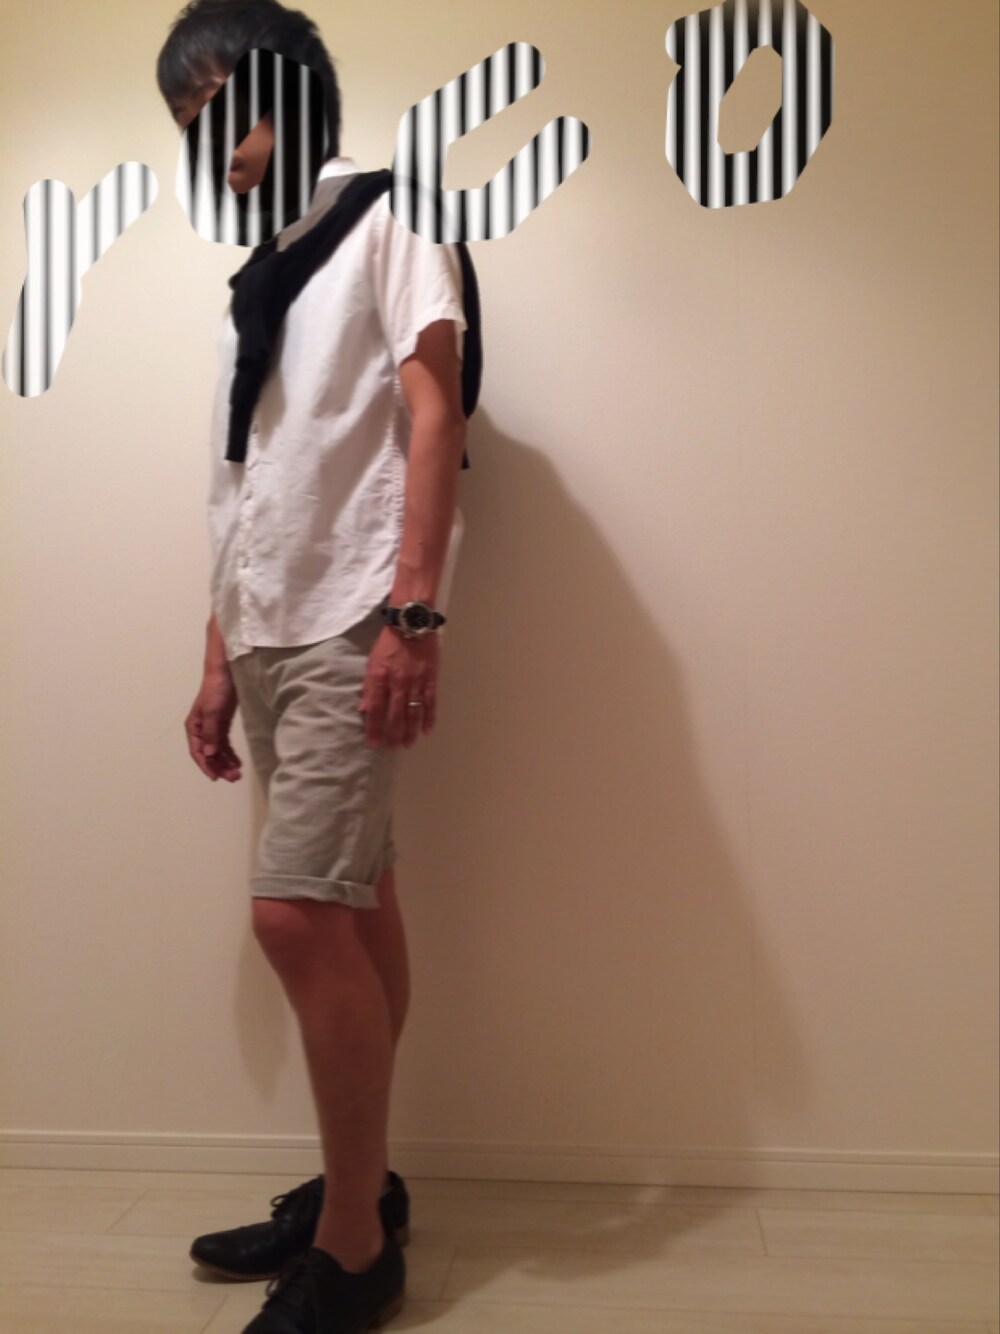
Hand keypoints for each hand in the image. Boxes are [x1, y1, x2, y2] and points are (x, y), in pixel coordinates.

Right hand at [185, 670, 242, 780]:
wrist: (226, 672)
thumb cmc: (216, 690)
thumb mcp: (212, 711)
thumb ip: (211, 733)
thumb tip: (210, 753)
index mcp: (194, 727)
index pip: (198, 752)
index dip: (206, 766)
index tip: (216, 778)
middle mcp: (201, 730)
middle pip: (209, 754)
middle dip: (219, 767)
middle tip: (233, 778)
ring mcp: (213, 728)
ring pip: (217, 751)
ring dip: (226, 763)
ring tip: (237, 774)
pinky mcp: (223, 724)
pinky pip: (225, 744)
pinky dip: (230, 754)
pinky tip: (237, 762)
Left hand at [359, 627, 437, 748]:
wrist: (411, 624)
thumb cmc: (389, 644)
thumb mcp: (372, 663)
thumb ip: (369, 687)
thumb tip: (365, 709)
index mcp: (379, 678)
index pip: (376, 709)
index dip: (375, 729)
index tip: (374, 743)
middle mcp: (397, 682)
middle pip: (395, 715)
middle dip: (393, 734)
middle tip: (393, 748)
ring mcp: (416, 682)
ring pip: (413, 712)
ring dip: (410, 731)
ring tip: (408, 744)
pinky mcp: (430, 679)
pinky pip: (430, 702)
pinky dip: (429, 718)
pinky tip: (426, 730)